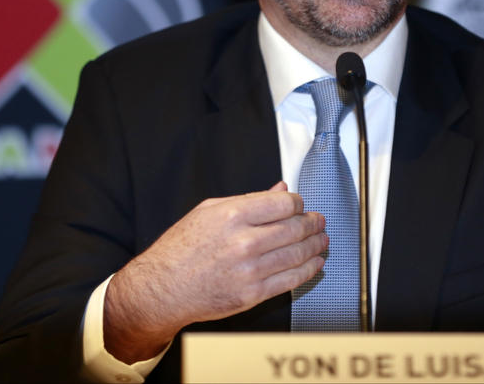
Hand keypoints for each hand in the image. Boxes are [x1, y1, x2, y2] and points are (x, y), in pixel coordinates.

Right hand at [103, 181, 326, 362]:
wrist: (162, 288)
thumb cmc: (181, 249)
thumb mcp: (209, 211)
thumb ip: (249, 200)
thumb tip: (280, 190)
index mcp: (232, 216)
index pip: (283, 204)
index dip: (298, 204)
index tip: (300, 206)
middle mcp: (244, 242)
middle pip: (295, 228)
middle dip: (313, 224)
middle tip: (318, 222)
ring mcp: (250, 270)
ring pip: (297, 254)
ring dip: (316, 246)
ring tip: (321, 240)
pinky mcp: (252, 295)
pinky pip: (291, 280)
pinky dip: (308, 270)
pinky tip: (315, 263)